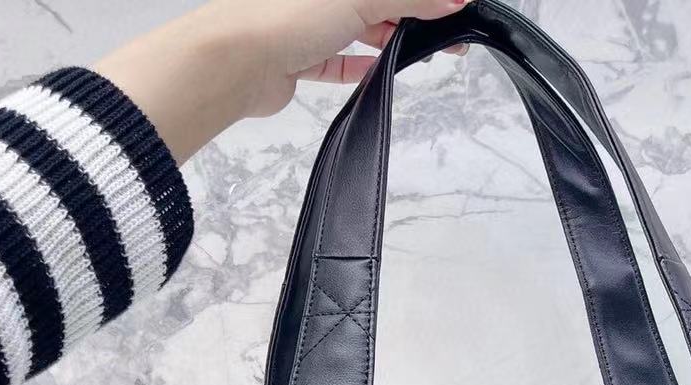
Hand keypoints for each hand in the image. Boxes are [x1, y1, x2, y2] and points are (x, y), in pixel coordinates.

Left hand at [204, 0, 470, 111]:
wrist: (234, 60)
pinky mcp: (296, 56)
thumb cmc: (285, 13)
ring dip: (388, 38)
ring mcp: (304, 21)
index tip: (456, 7)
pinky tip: (379, 71)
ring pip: (357, 27)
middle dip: (412, 13)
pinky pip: (334, 60)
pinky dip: (358, 65)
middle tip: (447, 38)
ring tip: (418, 53)